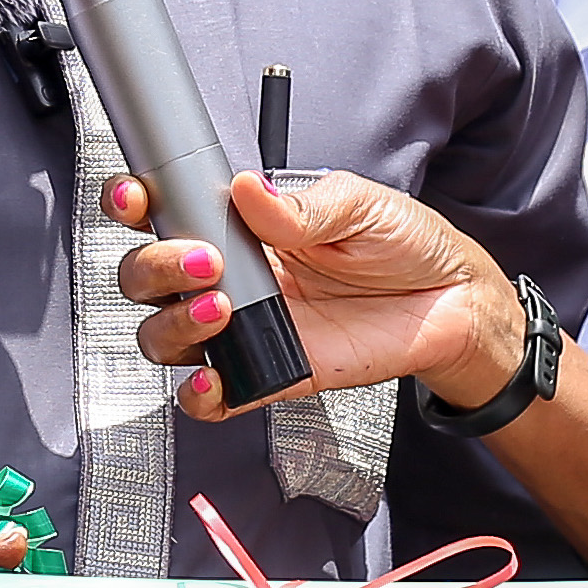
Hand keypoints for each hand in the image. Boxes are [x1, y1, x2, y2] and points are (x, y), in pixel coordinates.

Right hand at [107, 169, 532, 423]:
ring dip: (174, 324)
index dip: (134, 203)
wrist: (453, 301)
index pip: (164, 211)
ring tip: (222, 309)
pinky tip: (215, 379)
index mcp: (240, 224)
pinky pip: (210, 395)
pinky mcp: (268, 374)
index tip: (136, 197)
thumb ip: (302, 206)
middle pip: (145, 278)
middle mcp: (228, 276)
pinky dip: (199, 394)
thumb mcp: (359, 205)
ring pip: (163, 335)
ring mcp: (242, 328)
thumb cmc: (404, 243)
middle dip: (154, 267)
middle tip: (203, 260)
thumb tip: (248, 192)